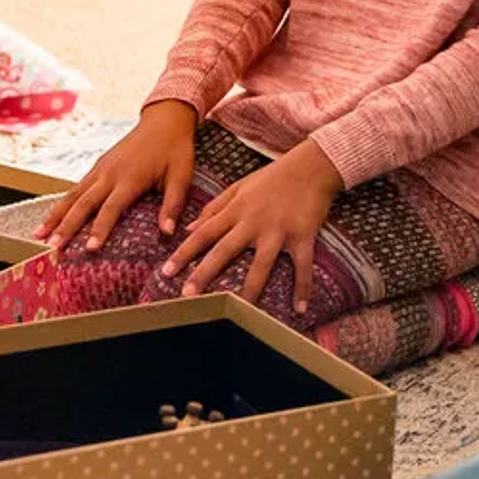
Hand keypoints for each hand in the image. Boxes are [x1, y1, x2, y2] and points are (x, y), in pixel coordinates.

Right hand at [36, 100, 197, 249]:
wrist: (164, 120)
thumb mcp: (182, 176)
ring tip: (38, 236)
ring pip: (72, 195)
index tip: (89, 249)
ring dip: (55, 216)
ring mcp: (100, 169)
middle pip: (82, 204)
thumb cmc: (175, 150)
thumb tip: (168, 232)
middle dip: (66, 227)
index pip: (111, 208)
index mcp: (130, 178)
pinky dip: (61, 204)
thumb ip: (173, 204)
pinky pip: (76, 188)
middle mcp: (109, 173)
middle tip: (52, 248)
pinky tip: (52, 218)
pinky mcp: (98, 166)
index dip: (99, 229)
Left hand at [163, 139, 341, 313]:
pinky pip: (302, 266)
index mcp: (236, 209)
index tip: (167, 272)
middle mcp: (253, 222)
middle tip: (187, 295)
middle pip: (224, 251)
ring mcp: (278, 230)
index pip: (204, 233)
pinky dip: (303, 287)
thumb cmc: (272, 177)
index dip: (184, 253)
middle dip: (204, 273)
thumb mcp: (239, 187)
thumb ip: (213, 207)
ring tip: (238, 311)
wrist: (311, 166)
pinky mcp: (302, 236)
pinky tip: (299, 309)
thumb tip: (189, 228)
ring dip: (249, 290)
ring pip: (260, 265)